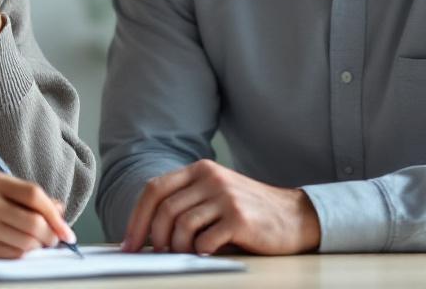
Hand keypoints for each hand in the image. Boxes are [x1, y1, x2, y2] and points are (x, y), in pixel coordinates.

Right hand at [0, 171, 74, 258]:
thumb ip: (27, 198)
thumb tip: (60, 210)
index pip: (34, 195)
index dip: (54, 214)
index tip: (66, 230)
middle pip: (34, 222)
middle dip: (50, 236)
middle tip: (54, 241)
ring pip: (26, 241)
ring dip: (36, 247)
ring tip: (32, 243)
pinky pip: (13, 254)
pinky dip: (22, 254)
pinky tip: (15, 248)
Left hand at [121, 160, 320, 254]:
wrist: (295, 217)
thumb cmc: (249, 213)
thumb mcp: (215, 197)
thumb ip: (186, 206)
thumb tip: (147, 236)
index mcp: (200, 169)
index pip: (155, 189)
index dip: (138, 218)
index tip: (130, 243)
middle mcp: (211, 177)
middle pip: (164, 209)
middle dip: (153, 237)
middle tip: (156, 255)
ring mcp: (225, 196)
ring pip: (181, 226)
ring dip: (177, 247)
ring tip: (186, 254)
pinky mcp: (239, 218)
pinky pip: (204, 240)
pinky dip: (199, 252)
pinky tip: (207, 253)